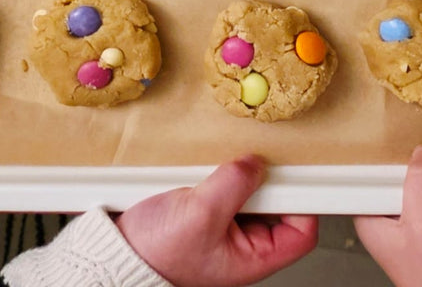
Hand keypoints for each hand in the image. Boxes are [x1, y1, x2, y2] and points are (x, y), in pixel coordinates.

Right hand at [115, 155, 317, 286]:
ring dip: (239, 174)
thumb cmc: (155, 253)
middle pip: (277, 205)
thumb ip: (234, 185)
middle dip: (265, 181)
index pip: (300, 232)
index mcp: (252, 258)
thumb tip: (256, 163)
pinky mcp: (206, 208)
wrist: (117, 248)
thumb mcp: (201, 214)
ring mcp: (224, 225)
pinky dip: (219, 172)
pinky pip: (225, 185)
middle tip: (254, 163)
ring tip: (223, 168)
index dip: (304, 203)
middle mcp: (242, 243)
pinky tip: (206, 169)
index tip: (295, 175)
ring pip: (250, 192)